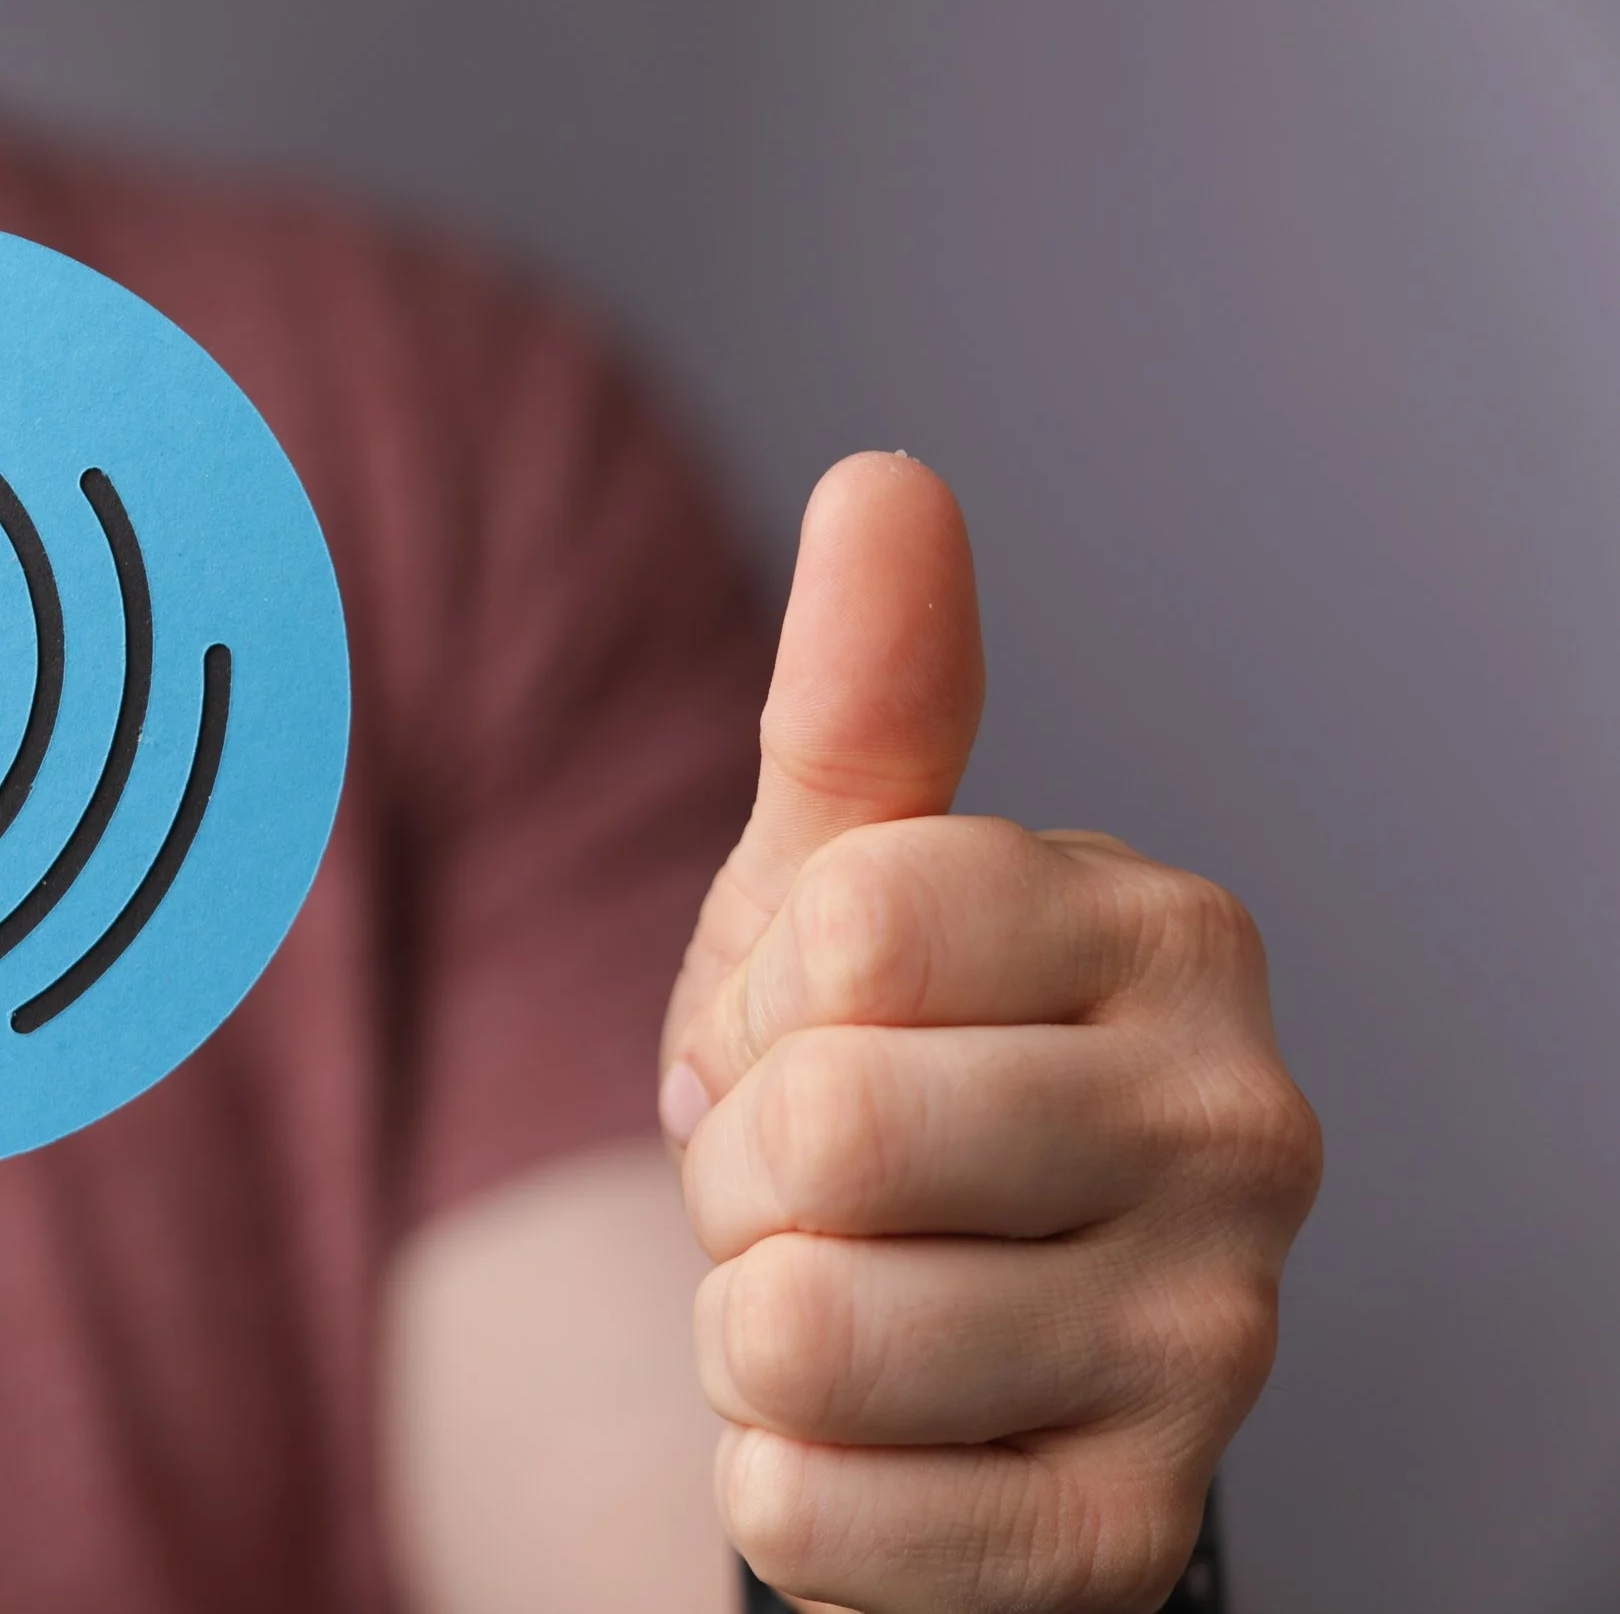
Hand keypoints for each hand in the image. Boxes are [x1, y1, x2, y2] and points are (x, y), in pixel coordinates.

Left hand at [659, 456, 1320, 1612]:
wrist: (945, 1372)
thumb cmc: (889, 1093)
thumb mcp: (849, 896)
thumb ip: (863, 704)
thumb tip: (886, 477)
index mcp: (1174, 935)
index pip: (842, 928)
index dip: (756, 999)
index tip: (813, 1036)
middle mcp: (1246, 1133)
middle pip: (819, 1130)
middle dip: (738, 1171)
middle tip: (815, 1194)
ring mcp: (1214, 1355)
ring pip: (796, 1331)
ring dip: (748, 1328)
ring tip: (848, 1304)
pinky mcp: (1127, 1542)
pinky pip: (805, 1512)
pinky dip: (777, 1479)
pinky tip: (873, 1438)